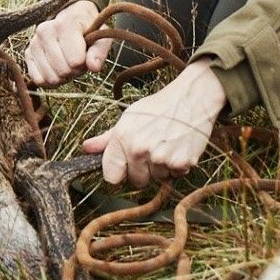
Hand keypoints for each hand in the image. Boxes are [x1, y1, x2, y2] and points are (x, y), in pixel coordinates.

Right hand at [24, 0, 111, 87]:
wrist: (70, 18)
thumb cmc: (87, 29)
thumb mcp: (100, 37)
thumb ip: (99, 52)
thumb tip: (94, 67)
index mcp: (65, 24)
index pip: (75, 61)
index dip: (83, 64)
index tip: (85, 55)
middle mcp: (45, 31)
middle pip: (62, 71)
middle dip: (73, 71)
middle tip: (76, 61)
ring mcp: (34, 42)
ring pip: (49, 77)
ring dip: (61, 77)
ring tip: (66, 63)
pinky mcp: (28, 53)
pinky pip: (37, 79)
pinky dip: (49, 80)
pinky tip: (55, 70)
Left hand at [81, 61, 226, 186]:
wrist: (192, 98)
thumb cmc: (159, 107)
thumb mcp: (129, 117)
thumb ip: (108, 138)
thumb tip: (87, 148)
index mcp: (123, 138)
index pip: (111, 176)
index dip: (119, 172)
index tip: (126, 167)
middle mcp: (139, 150)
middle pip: (137, 181)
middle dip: (144, 170)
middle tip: (152, 150)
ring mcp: (160, 158)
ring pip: (157, 179)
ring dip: (162, 168)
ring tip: (167, 145)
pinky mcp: (181, 163)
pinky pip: (176, 175)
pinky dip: (178, 166)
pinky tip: (178, 148)